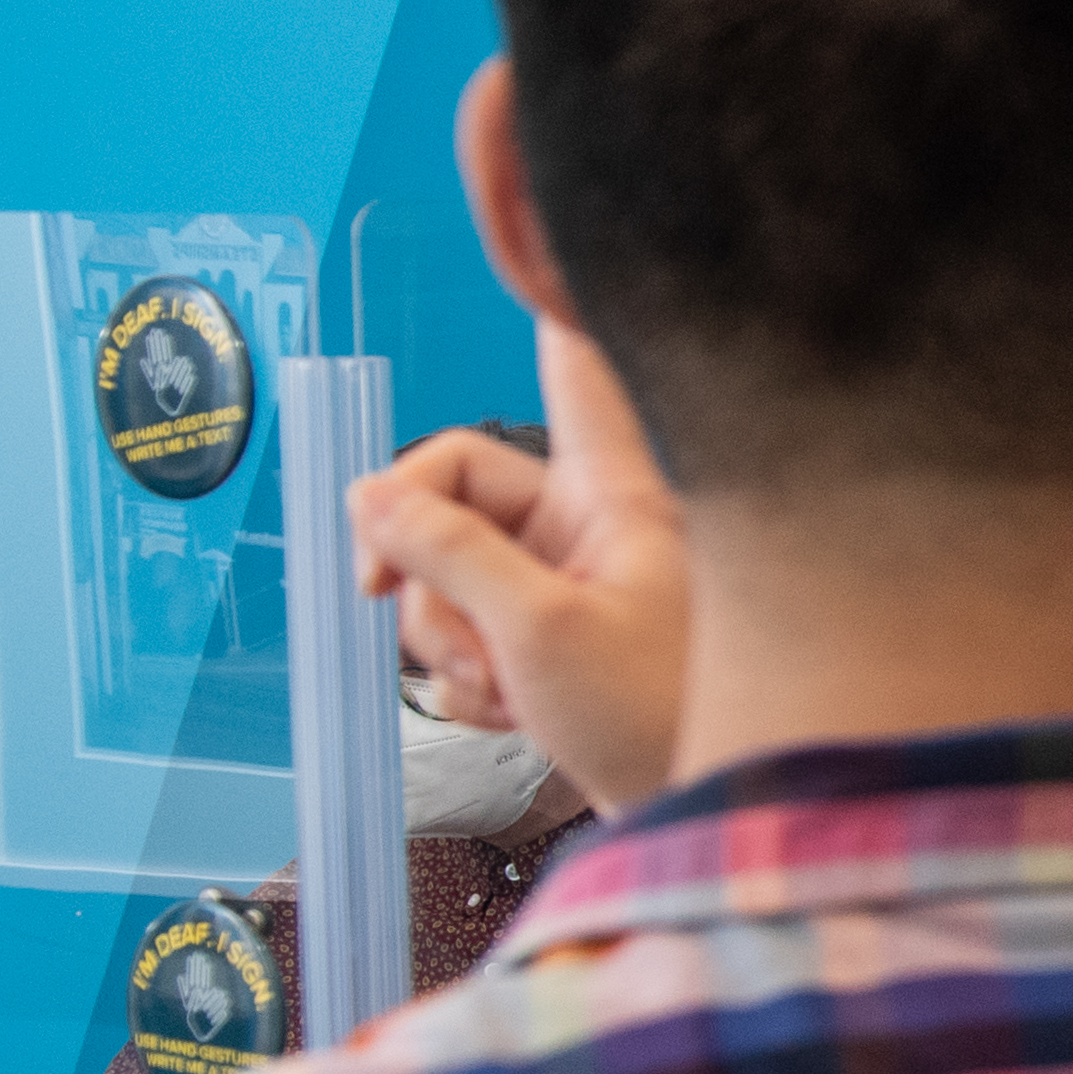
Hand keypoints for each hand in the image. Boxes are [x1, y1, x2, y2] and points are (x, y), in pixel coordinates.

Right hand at [349, 320, 694, 813]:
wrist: (704, 813)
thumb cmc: (660, 718)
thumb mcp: (535, 630)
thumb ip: (446, 555)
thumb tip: (368, 497)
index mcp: (614, 494)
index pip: (576, 374)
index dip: (548, 311)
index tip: (536, 260)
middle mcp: (594, 523)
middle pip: (455, 490)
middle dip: (415, 559)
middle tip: (381, 596)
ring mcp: (573, 581)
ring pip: (451, 572)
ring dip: (444, 637)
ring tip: (498, 687)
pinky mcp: (556, 636)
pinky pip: (473, 631)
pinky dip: (471, 676)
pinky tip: (510, 712)